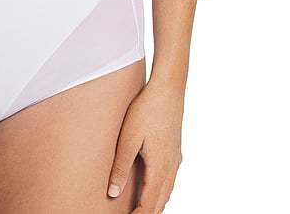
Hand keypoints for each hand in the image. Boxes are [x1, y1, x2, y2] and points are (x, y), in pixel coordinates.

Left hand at [107, 79, 184, 211]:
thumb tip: (113, 192)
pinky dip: (160, 192)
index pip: (149, 205)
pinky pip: (169, 181)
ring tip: (140, 210)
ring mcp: (175, 160)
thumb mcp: (128, 138)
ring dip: (154, 205)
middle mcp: (171, 168)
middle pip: (160, 203)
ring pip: (167, 193)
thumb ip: (121, 167)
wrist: (168, 89)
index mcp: (160, 168)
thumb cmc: (147, 110)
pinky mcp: (175, 151)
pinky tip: (153, 189)